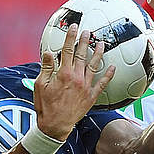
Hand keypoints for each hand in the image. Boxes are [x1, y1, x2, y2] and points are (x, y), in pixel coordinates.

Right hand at [34, 23, 115, 138]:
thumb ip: (46, 68)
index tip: (74, 27)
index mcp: (63, 73)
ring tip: (102, 44)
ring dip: (98, 54)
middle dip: (85, 41)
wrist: (55, 125)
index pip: (67, 50)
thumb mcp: (40, 85)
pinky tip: (113, 67)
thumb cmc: (46, 106)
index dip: (70, 37)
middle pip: (82, 55)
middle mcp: (76, 77)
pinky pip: (102, 84)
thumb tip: (48, 53)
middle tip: (88, 32)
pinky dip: (108, 75)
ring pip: (94, 66)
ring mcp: (85, 87)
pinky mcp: (91, 96)